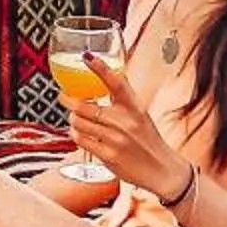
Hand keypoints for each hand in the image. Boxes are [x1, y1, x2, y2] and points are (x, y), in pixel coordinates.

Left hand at [62, 55, 186, 198]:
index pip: (117, 82)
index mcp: (134, 108)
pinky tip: (80, 133)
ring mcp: (115, 139)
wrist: (161, 170)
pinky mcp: (108, 156)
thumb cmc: (148, 141)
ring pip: (78, 123)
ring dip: (72, 119)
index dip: (101, 68)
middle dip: (68, 100)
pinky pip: (80, 140)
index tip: (87, 57)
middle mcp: (125, 122)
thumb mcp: (140, 115)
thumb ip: (123, 99)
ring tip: (76, 118)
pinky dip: (76, 134)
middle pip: (84, 106)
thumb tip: (106, 76)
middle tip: (64, 97)